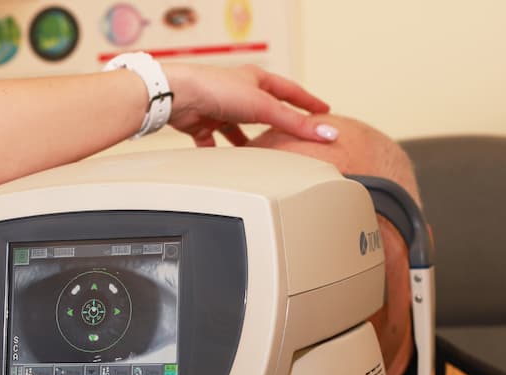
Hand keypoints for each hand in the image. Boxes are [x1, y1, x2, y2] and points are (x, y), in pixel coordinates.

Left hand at [163, 63, 334, 147]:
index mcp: (256, 80)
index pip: (290, 92)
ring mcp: (219, 107)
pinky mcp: (202, 123)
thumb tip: (326, 133)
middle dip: (277, 122)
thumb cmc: (217, 89)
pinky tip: (225, 163)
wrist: (178, 96)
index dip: (307, 102)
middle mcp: (237, 92)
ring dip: (247, 141)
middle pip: (263, 110)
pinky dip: (219, 151)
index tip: (322, 110)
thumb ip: (295, 123)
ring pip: (238, 127)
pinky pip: (213, 141)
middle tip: (292, 134)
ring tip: (260, 155)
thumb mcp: (264, 107)